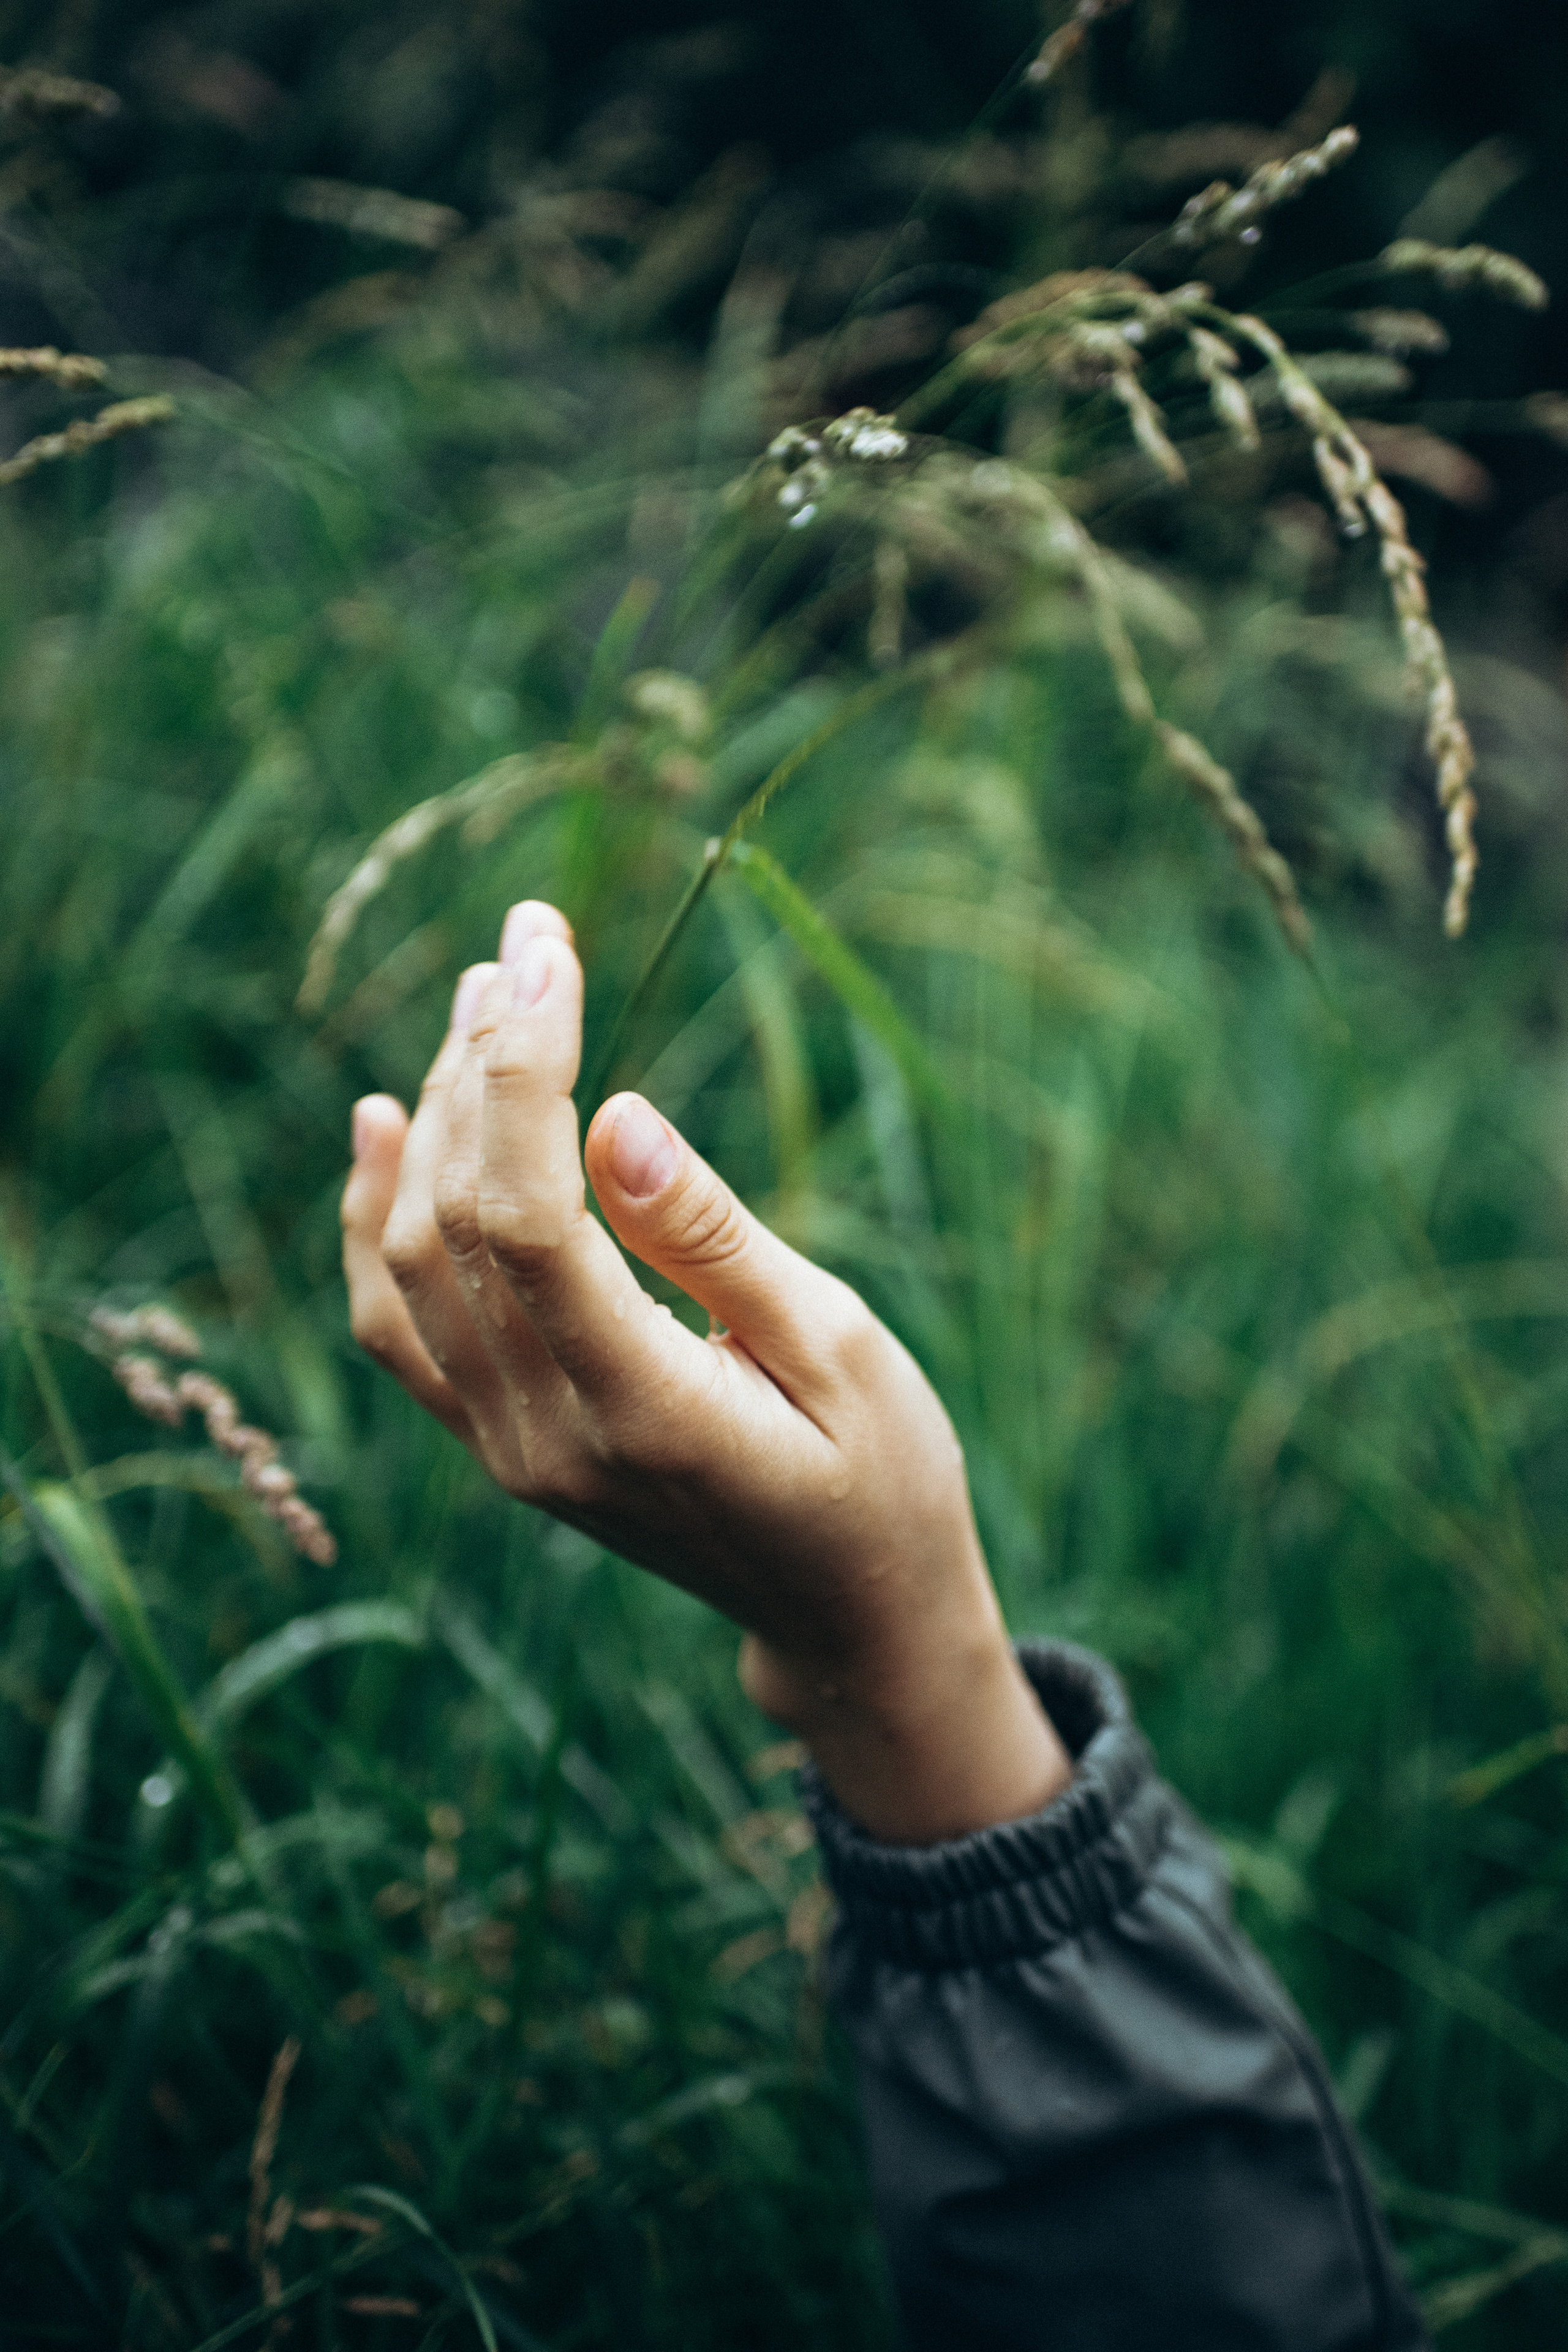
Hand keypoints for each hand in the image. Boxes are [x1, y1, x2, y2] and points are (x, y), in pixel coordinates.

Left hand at [341, 901, 1070, 1841]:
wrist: (850, 1618)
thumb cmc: (883, 1476)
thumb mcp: (840, 1347)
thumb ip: (715, 1239)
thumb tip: (614, 1117)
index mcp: (645, 1412)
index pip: (527, 1220)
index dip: (523, 1071)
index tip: (548, 951)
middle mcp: (547, 1439)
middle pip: (454, 1223)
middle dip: (481, 1063)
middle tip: (524, 942)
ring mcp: (510, 1451)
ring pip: (410, 1264)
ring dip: (434, 1121)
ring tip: (478, 1001)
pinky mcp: (501, 1446)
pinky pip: (398, 1324)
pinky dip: (377, 1218)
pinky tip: (386, 1124)